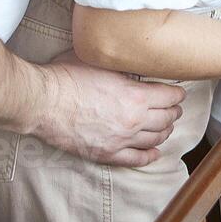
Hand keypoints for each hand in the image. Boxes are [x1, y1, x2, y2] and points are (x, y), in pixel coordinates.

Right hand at [33, 52, 185, 167]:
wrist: (42, 101)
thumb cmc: (67, 76)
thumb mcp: (102, 62)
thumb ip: (124, 67)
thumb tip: (135, 64)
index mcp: (136, 96)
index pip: (170, 96)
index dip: (177, 93)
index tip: (178, 92)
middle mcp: (134, 120)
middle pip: (166, 118)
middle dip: (174, 112)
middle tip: (175, 108)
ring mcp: (121, 139)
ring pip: (155, 139)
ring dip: (165, 131)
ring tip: (167, 126)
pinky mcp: (106, 153)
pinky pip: (136, 159)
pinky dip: (149, 156)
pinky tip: (155, 152)